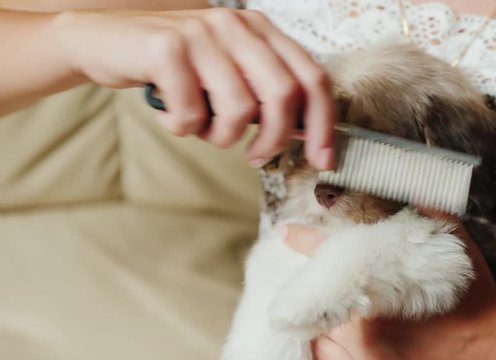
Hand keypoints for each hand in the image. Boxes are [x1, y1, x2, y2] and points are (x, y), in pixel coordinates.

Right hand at [51, 8, 334, 168]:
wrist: (105, 43)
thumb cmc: (176, 68)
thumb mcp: (228, 73)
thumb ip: (264, 94)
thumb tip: (304, 133)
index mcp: (261, 30)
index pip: (312, 76)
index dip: (324, 123)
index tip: (322, 160)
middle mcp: (237, 25)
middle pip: (283, 93)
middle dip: (276, 138)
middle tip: (257, 157)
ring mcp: (202, 32)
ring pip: (239, 108)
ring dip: (221, 136)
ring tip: (201, 128)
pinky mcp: (168, 47)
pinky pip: (192, 111)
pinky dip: (182, 127)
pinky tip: (171, 115)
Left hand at [282, 211, 495, 359]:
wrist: (492, 351)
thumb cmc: (474, 301)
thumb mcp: (459, 249)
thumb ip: (433, 215)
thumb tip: (418, 189)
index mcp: (381, 286)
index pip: (331, 255)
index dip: (305, 240)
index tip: (287, 233)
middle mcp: (364, 323)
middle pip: (318, 297)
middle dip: (315, 284)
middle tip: (318, 278)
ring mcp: (364, 353)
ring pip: (319, 332)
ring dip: (319, 317)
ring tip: (333, 308)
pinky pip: (328, 357)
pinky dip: (326, 344)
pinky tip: (337, 334)